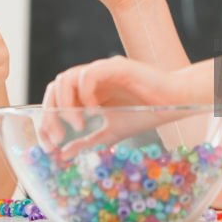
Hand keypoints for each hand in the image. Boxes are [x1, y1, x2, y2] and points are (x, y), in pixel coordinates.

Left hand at [39, 56, 189, 154]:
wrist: (175, 101)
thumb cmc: (145, 113)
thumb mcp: (111, 132)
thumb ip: (87, 141)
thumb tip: (62, 154)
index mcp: (87, 90)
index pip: (55, 98)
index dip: (47, 119)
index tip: (50, 145)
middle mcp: (90, 78)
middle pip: (55, 87)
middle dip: (51, 114)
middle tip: (58, 138)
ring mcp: (102, 70)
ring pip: (66, 77)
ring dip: (66, 104)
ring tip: (78, 124)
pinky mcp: (116, 66)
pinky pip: (89, 73)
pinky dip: (85, 93)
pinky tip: (94, 111)